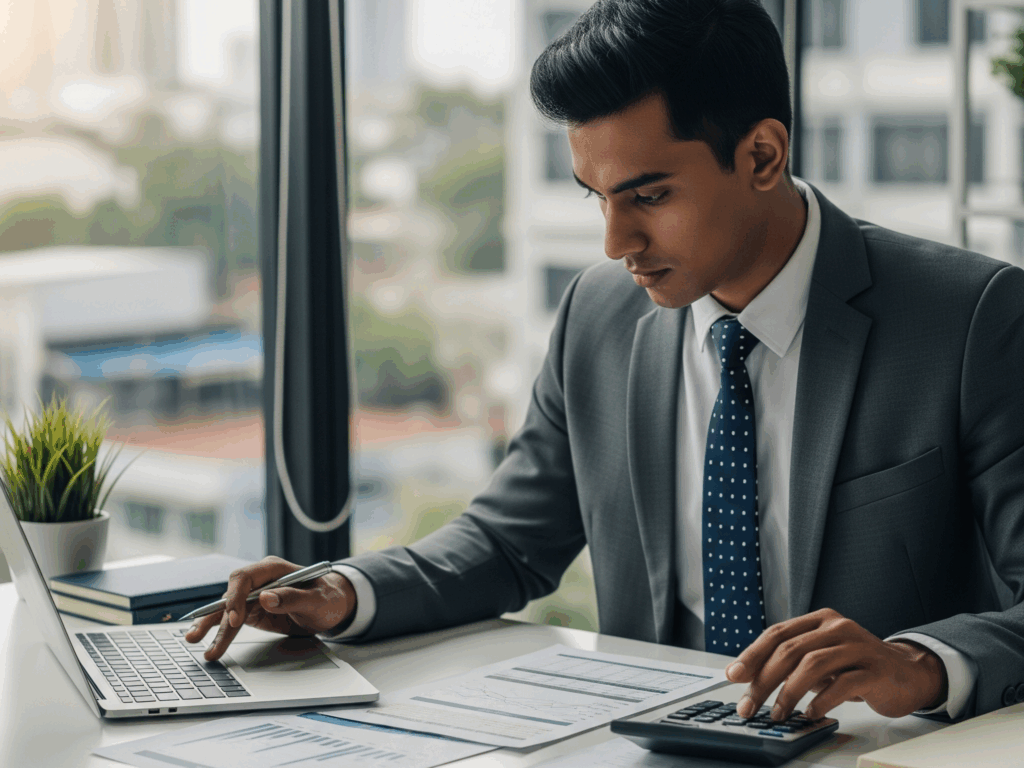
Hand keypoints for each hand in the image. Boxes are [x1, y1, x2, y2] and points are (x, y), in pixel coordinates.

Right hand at [183, 555, 356, 661]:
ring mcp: (254, 596)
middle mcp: (260, 580)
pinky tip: (209, 644)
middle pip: (230, 594)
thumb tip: (265, 598)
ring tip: (194, 640)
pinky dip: (221, 632)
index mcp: (274, 569)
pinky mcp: (253, 611)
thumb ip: (292, 598)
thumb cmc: (327, 598)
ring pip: (227, 610)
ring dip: (211, 626)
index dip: (236, 597)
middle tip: (199, 634)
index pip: (245, 578)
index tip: (235, 618)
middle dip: (214, 614)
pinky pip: (233, 621)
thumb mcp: (317, 600)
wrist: (332, 607)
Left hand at [724, 608, 947, 721]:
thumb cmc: (857, 667)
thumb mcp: (822, 658)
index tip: (733, 676)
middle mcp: (837, 627)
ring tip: (778, 713)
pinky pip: (843, 683)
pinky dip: (821, 700)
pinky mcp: (876, 669)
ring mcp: (858, 646)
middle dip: (763, 680)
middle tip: (748, 705)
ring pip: (812, 664)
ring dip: (788, 692)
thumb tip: (751, 679)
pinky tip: (810, 713)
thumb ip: (792, 663)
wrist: (908, 673)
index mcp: (819, 620)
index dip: (752, 655)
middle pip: (789, 649)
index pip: (777, 633)